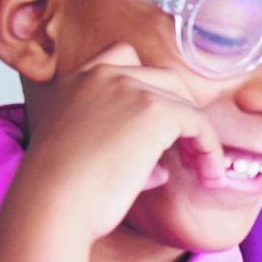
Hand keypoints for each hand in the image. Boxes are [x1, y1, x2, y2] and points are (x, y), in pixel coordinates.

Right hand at [0, 44, 225, 261]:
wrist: (51, 205)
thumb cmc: (60, 196)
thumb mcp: (81, 156)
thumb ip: (120, 148)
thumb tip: (160, 168)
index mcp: (76, 81)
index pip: (122, 56)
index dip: (147, 85)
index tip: (158, 121)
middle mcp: (102, 76)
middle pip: (164, 78)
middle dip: (181, 112)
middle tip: (190, 150)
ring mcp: (129, 88)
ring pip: (184, 101)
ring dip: (200, 135)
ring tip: (205, 170)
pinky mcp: (154, 109)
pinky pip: (198, 123)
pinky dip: (210, 149)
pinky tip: (209, 175)